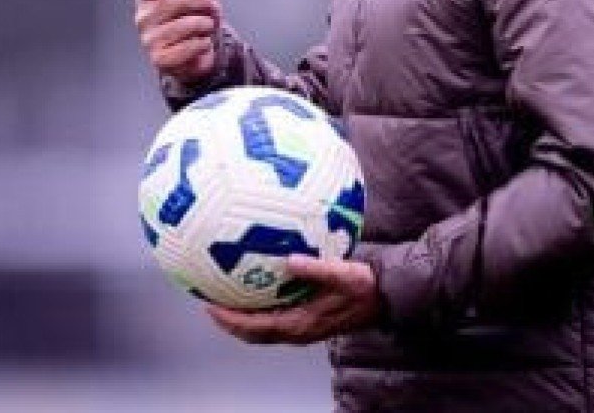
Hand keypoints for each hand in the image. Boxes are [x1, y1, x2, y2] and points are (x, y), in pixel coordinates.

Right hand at [133, 0, 221, 82]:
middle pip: (182, 1)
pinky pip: (193, 46)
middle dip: (206, 4)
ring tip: (205, 29)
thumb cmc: (192, 21)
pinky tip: (200, 44)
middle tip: (213, 11)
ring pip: (191, 24)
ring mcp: (149, 40)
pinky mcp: (159, 59)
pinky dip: (204, 44)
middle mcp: (144, 18)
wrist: (192, 56)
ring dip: (207, 26)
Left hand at [207, 255, 380, 344]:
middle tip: (209, 303)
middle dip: (228, 322)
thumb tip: (290, 259)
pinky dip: (258, 311)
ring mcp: (302, 328)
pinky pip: (273, 319)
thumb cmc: (366, 287)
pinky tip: (256, 290)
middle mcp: (297, 331)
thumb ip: (317, 269)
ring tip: (225, 299)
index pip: (256, 328)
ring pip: (261, 329)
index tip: (210, 306)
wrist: (384, 299)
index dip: (230, 320)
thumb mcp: (344, 274)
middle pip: (252, 334)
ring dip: (241, 318)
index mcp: (301, 324)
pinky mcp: (307, 320)